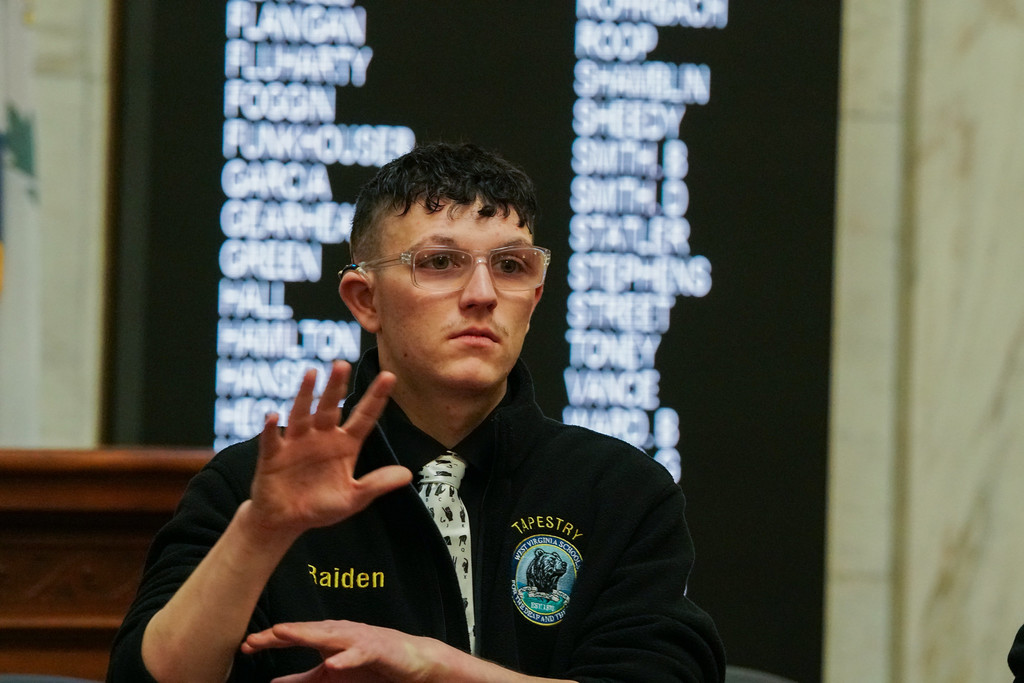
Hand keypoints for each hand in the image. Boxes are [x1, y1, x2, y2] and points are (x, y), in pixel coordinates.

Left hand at [241, 620, 445, 681]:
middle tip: (256, 638)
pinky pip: (358, 654)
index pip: (294, 637)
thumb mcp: (330, 675)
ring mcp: (358, 639)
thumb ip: (302, 680)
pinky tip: (332, 661)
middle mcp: (339, 633)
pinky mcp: (376, 650)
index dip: (270, 640)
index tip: (246, 646)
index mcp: (327, 638)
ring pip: (328, 636)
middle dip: (281, 634)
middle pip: (305, 632)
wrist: (411, 660)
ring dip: (306, 634)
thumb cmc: (370, 664)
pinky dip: (345, 657)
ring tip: (284, 633)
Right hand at [249, 361, 411, 537]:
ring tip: (311, 374)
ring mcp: (296, 443)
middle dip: (336, 386)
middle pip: (330, 407)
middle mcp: (321, 437)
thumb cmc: (320, 507)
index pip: (364, 417)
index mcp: (345, 445)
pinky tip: (272, 415)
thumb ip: (377, 484)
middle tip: (342, 364)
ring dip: (305, 395)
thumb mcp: (353, 498)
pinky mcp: (273, 456)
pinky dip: (270, 428)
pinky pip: (272, 440)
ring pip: (302, 414)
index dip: (376, 398)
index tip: (390, 376)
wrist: (286, 521)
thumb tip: (408, 475)